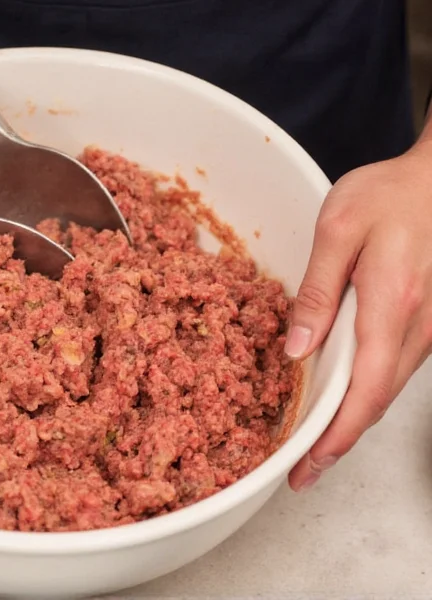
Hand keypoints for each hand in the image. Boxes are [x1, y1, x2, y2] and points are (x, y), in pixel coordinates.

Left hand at [286, 140, 431, 490]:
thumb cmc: (388, 195)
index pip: (366, 390)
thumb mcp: (338, 229)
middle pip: (376, 402)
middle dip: (337, 444)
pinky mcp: (423, 323)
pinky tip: (338, 400)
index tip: (308, 465)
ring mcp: (425, 328)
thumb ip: (318, 291)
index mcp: (391, 304)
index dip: (336, 436)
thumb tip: (299, 349)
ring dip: (350, 424)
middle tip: (302, 471)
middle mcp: (415, 326)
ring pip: (386, 391)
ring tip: (312, 445)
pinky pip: (391, 370)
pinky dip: (364, 396)